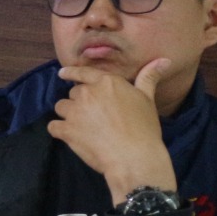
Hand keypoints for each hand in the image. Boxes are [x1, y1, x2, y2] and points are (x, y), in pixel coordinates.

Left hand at [50, 61, 176, 204]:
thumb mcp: (147, 99)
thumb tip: (163, 60)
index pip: (83, 72)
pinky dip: (59, 131)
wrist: (134, 156)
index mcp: (107, 82)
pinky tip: (70, 137)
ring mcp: (75, 111)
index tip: (62, 74)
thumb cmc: (144, 128)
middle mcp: (87, 93)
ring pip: (61, 108)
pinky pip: (53, 126)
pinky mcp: (66, 129)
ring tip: (82, 127)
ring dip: (68, 115)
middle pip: (74, 93)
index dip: (71, 72)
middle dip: (80, 102)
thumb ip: (148, 78)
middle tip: (93, 116)